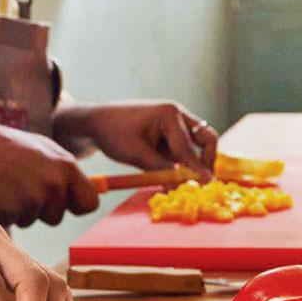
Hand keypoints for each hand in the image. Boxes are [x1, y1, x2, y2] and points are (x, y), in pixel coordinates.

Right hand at [0, 122, 99, 227]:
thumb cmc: (6, 149)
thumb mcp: (42, 149)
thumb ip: (65, 170)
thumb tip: (93, 189)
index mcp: (66, 165)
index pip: (90, 202)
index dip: (75, 206)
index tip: (61, 203)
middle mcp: (55, 181)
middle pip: (57, 216)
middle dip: (42, 211)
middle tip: (21, 189)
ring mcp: (35, 195)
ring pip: (34, 220)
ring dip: (21, 211)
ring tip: (7, 187)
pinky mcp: (16, 208)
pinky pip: (15, 222)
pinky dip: (5, 213)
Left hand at [52, 101, 217, 176]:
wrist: (95, 123)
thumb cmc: (113, 134)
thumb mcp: (138, 155)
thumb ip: (164, 170)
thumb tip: (188, 184)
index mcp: (170, 114)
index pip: (188, 148)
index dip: (196, 170)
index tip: (206, 186)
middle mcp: (178, 115)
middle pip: (206, 139)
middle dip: (206, 160)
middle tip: (201, 181)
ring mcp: (175, 122)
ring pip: (195, 147)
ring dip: (189, 163)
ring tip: (173, 179)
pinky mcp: (169, 132)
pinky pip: (182, 149)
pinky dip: (178, 162)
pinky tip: (164, 173)